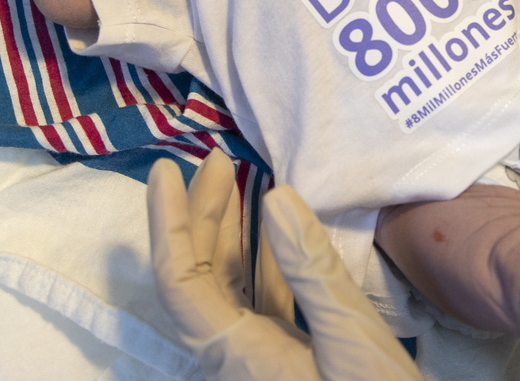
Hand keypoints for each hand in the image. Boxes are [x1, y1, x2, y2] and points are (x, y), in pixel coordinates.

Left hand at [147, 149, 421, 380]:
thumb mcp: (353, 338)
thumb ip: (311, 269)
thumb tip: (276, 197)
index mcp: (238, 357)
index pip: (181, 281)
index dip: (167, 223)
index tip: (167, 170)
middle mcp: (235, 360)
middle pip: (199, 280)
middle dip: (201, 216)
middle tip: (214, 159)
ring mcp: (258, 361)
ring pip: (227, 290)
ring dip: (229, 234)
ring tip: (236, 180)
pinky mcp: (283, 362)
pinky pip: (258, 304)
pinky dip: (262, 263)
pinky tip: (276, 233)